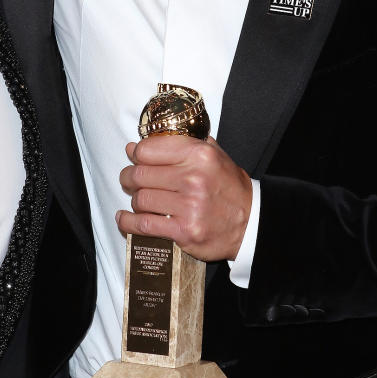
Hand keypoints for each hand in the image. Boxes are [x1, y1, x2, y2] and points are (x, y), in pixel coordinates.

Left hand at [117, 134, 252, 260]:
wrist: (251, 223)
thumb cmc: (230, 189)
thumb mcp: (214, 156)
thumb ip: (181, 146)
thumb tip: (137, 146)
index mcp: (199, 155)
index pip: (148, 150)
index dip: (136, 154)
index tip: (135, 159)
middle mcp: (193, 179)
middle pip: (139, 175)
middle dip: (129, 178)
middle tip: (129, 181)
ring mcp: (189, 207)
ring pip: (140, 200)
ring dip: (134, 201)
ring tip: (139, 200)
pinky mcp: (184, 231)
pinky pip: (143, 225)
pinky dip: (128, 222)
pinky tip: (125, 218)